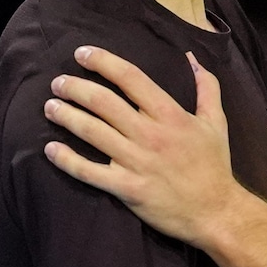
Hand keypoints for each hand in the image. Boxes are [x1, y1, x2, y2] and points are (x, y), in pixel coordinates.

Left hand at [41, 46, 240, 246]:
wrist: (216, 212)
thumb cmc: (214, 166)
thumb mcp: (216, 122)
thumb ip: (207, 88)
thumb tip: (193, 58)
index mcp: (171, 115)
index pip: (131, 78)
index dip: (103, 62)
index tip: (82, 54)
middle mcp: (151, 134)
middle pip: (103, 102)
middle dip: (75, 88)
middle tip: (58, 83)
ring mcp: (137, 162)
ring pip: (92, 132)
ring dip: (66, 116)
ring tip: (50, 107)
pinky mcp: (127, 189)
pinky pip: (89, 172)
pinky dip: (66, 160)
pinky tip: (50, 149)